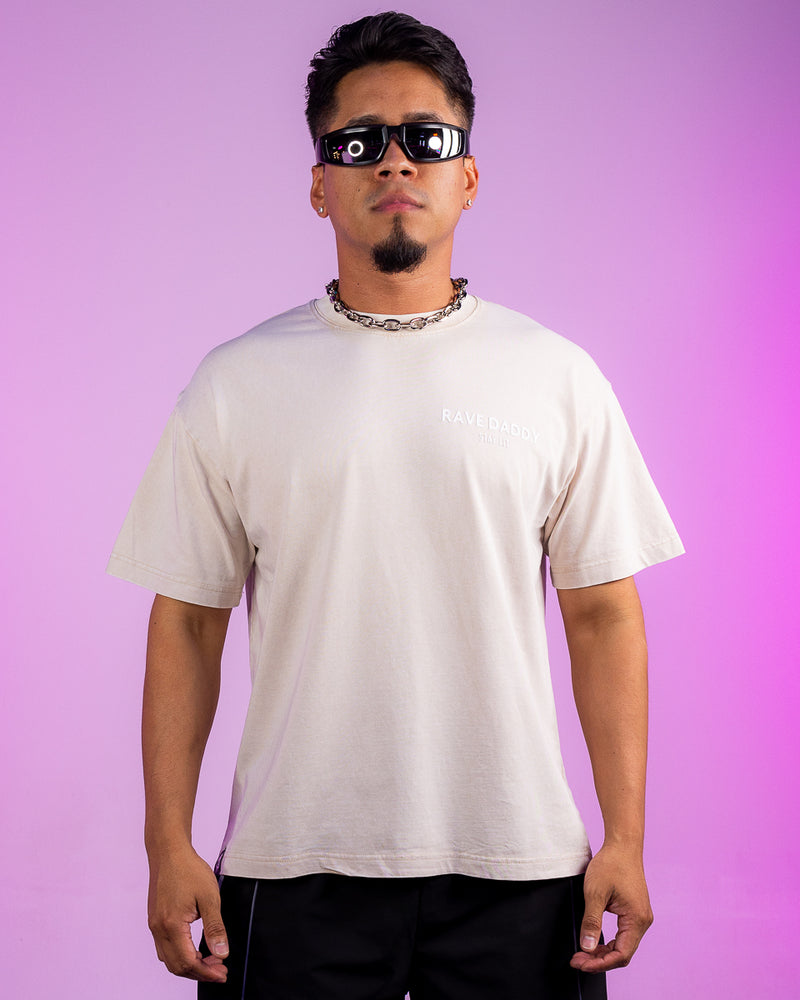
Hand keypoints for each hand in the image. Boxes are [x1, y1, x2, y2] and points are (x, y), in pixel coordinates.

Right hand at [147, 843, 228, 981]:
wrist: (168, 851)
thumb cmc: (189, 870)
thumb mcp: (209, 897)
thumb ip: (215, 928)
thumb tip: (222, 954)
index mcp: (171, 925)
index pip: (188, 962)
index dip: (206, 973)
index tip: (223, 974)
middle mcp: (158, 929)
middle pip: (176, 966)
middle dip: (199, 973)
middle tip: (220, 970)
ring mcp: (154, 925)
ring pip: (169, 959)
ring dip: (189, 966)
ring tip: (211, 961)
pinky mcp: (154, 920)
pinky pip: (164, 948)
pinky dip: (180, 955)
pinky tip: (195, 950)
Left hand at [570, 842, 652, 973]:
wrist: (622, 845)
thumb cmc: (611, 864)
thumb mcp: (595, 893)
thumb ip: (591, 922)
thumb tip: (587, 948)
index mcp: (636, 919)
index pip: (621, 954)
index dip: (600, 963)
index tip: (580, 963)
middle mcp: (642, 921)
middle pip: (622, 953)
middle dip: (599, 960)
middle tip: (577, 960)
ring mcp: (639, 916)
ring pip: (622, 945)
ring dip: (603, 952)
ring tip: (582, 953)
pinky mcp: (634, 912)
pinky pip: (623, 935)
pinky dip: (608, 941)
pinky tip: (594, 942)